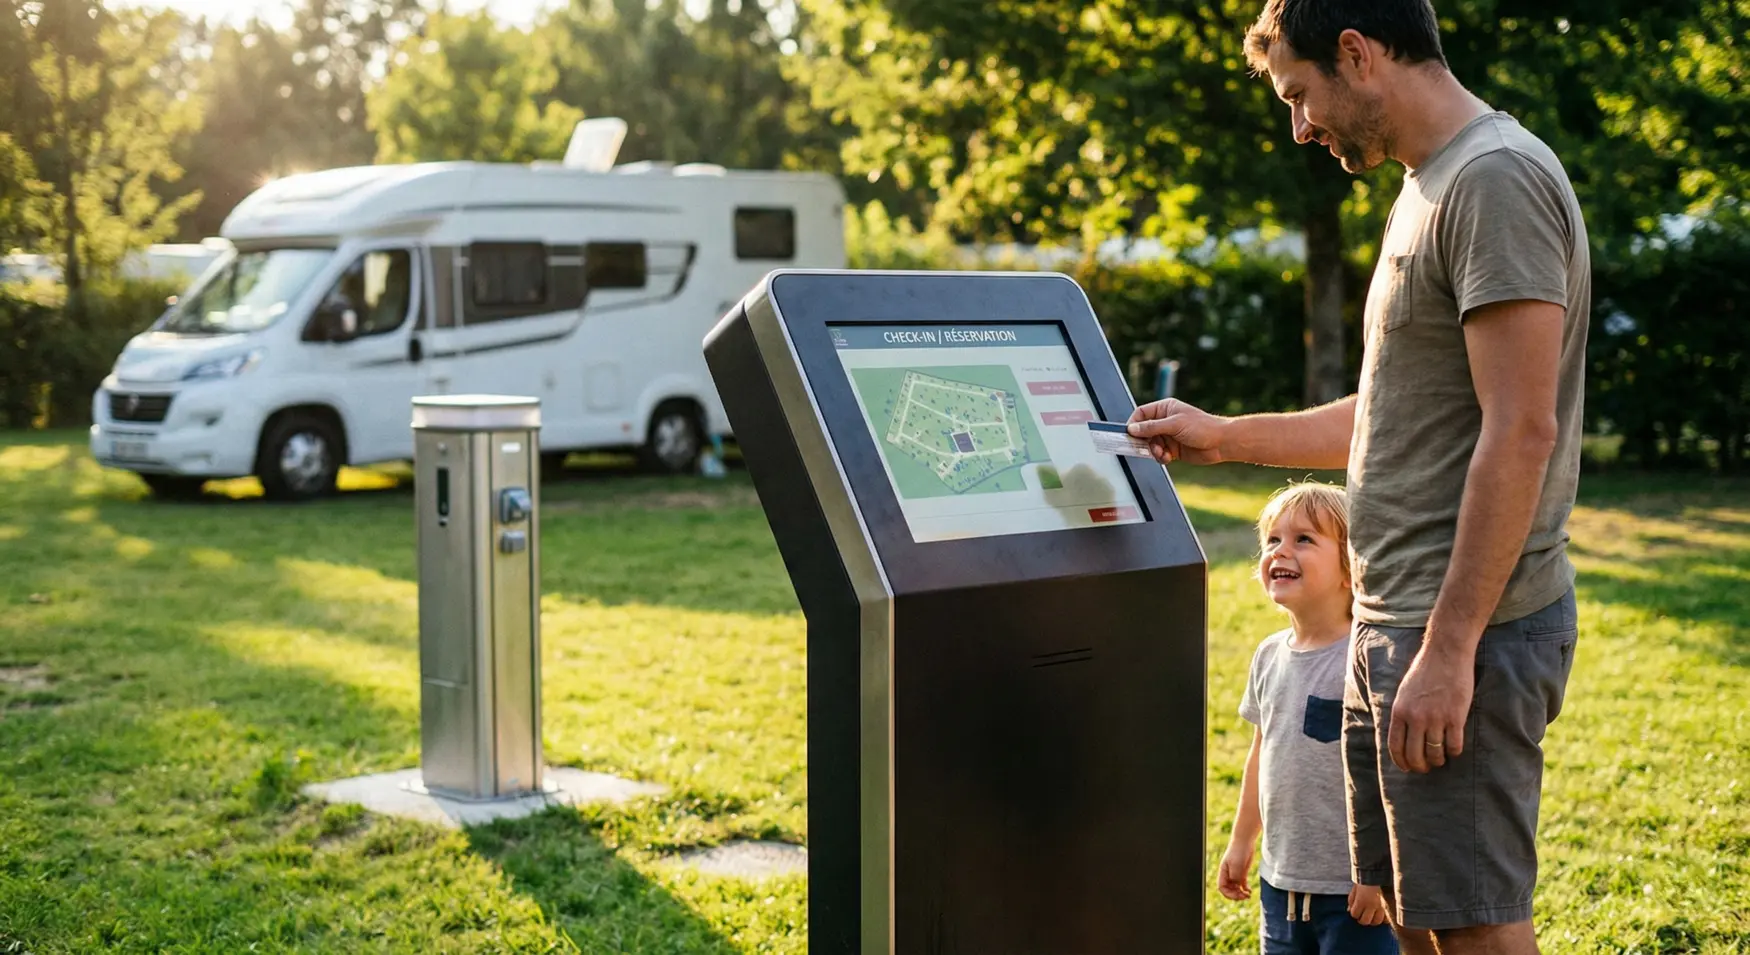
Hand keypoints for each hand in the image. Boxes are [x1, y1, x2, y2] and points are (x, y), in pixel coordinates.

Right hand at [1126, 398, 1228, 464]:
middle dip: (1143, 441)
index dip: (1134, 424)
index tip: (1129, 434)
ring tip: (1161, 453)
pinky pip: (1159, 454)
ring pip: (1150, 444)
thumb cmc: (1202, 427)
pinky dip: (1160, 457)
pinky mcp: (1173, 449)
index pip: (1141, 414)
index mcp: (1165, 409)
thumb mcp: (1174, 424)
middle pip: (1143, 431)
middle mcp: (1165, 422)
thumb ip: (1152, 427)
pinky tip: (1168, 458)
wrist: (1221, 443)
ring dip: (1153, 451)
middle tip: (1144, 447)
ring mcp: (1169, 436)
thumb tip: (1132, 429)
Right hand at [1217, 842, 1253, 900]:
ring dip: (1241, 893)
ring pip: (1236, 888)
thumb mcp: (1236, 865)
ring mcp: (1235, 874)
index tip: (1237, 895)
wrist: (1245, 841)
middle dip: (1236, 895)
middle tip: (1244, 897)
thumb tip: (1237, 886)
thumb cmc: (1238, 851)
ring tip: (1248, 895)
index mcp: (1223, 872)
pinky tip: (1249, 891)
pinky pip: (1242, 884)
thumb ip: (1235, 877)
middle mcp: (1228, 874)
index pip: (1222, 887)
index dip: (1228, 894)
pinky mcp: (1242, 872)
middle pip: (1229, 890)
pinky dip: (1245, 889)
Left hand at [1347, 883, 1389, 926]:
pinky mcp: (1389, 906)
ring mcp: (1381, 906)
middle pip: (1365, 921)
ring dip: (1373, 920)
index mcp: (1361, 900)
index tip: (1355, 910)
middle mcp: (1371, 905)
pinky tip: (1380, 916)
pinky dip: (1383, 919)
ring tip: (1371, 917)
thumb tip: (1349, 910)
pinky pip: (1387, 919)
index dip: (1354, 913)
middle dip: (1362, 919)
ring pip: (1377, 921)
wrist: (1378, 873)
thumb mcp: (1355, 889)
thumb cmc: (1365, 880)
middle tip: (1362, 916)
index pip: (1355, 914)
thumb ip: (1351, 900)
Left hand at [1386, 641, 1474, 772]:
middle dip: (1420, 766)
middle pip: (1415, 755)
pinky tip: (1454, 749)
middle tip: (1426, 767)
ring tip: (1441, 759)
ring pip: (1435, 753)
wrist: (1446, 654)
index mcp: (1400, 711)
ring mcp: (1436, 718)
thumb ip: (1404, 713)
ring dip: (1438, 760)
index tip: (1407, 768)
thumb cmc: (1425, 671)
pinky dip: (1454, 752)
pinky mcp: (1456, 717)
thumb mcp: (1404, 692)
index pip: (1396, 746)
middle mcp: (1415, 717)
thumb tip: (1404, 736)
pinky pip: (1454, 745)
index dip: (1401, 762)